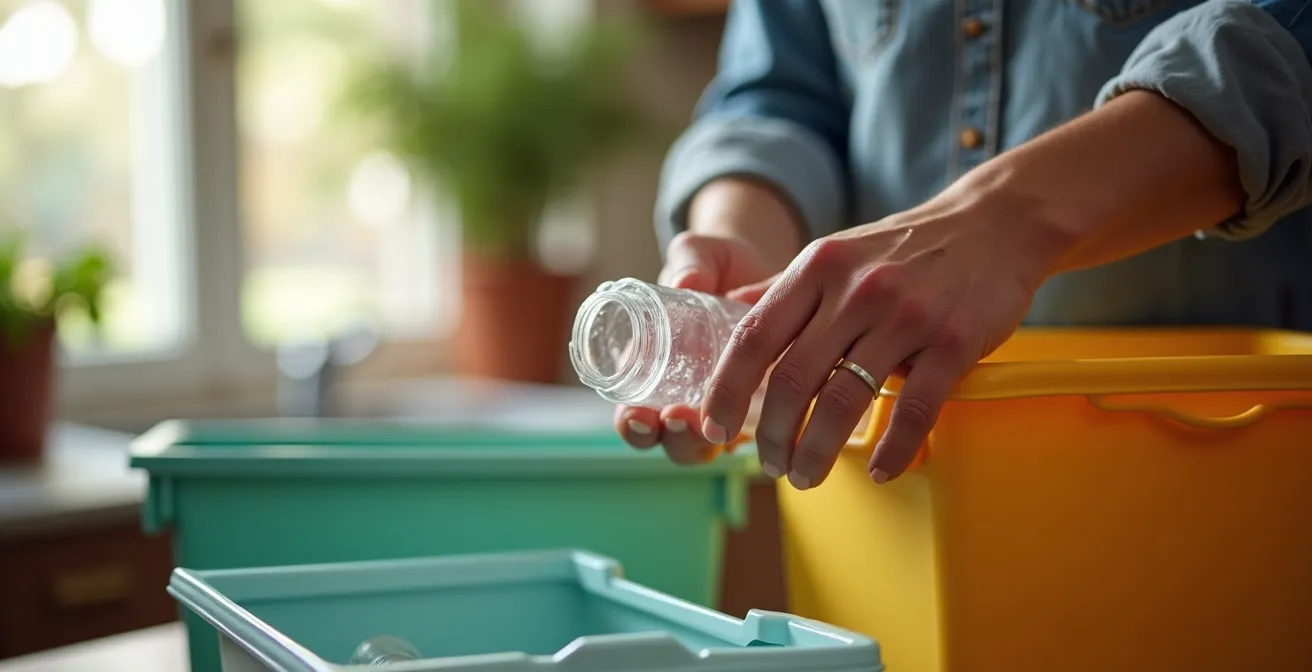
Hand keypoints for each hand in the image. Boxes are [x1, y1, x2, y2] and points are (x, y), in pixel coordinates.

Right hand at [614, 231, 776, 463]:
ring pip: (708, 446)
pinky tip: (763, 423)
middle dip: (673, 439)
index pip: (633, 412)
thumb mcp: (699, 255)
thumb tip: (687, 281)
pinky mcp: (757, 403)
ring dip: (707, 444)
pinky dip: (755, 436)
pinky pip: (753, 433)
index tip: (640, 416)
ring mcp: (720, 404)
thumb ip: (691, 263)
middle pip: (669, 440)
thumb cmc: (717, 264)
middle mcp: (681, 395)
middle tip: (678, 420)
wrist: (763, 268)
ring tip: (712, 428)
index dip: (631, 424)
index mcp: (651, 368)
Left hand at [698, 189, 1071, 486]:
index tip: (715, 427)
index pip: (753, 335)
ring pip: (844, 402)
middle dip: (772, 436)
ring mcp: (907, 315)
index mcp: (817, 267)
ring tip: (806, 476)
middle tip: (770, 464)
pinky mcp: (954, 341)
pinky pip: (915, 409)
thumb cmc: (904, 248)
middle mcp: (856, 289)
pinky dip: (892, 450)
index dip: (726, 389)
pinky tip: (880, 471)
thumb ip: (781, 290)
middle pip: (792, 379)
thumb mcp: (834, 254)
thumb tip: (722, 317)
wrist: (995, 224)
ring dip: (817, 453)